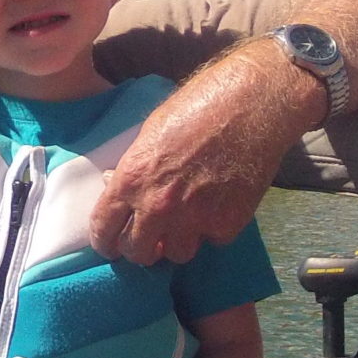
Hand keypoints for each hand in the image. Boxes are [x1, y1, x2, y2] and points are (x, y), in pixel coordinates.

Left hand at [90, 43, 310, 264]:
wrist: (253, 103)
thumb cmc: (199, 105)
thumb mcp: (151, 132)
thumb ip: (134, 168)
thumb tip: (118, 187)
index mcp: (131, 179)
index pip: (104, 230)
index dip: (105, 241)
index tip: (111, 245)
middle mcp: (157, 205)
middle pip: (138, 253)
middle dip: (141, 247)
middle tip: (150, 238)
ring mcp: (193, 218)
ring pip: (177, 254)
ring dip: (179, 241)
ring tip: (187, 221)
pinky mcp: (227, 223)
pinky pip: (213, 240)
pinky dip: (214, 229)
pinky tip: (219, 205)